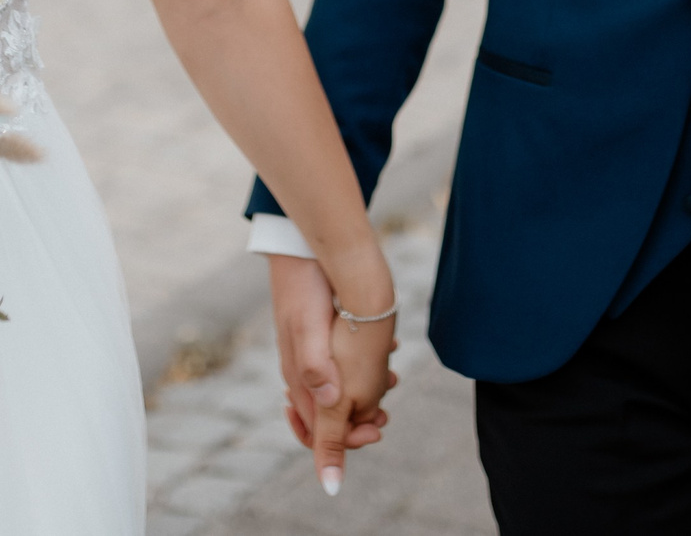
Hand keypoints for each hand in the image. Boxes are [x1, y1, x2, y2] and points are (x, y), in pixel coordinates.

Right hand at [266, 254, 396, 495]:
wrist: (301, 248)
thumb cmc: (305, 288)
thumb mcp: (308, 328)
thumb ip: (317, 368)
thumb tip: (333, 404)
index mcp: (299, 377)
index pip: (315, 429)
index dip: (344, 441)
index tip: (376, 433)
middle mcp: (304, 370)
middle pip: (329, 414)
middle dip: (357, 420)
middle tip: (386, 415)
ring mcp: (313, 352)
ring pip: (339, 390)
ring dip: (366, 394)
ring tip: (391, 379)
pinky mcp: (324, 336)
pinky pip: (343, 364)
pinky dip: (365, 368)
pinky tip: (387, 352)